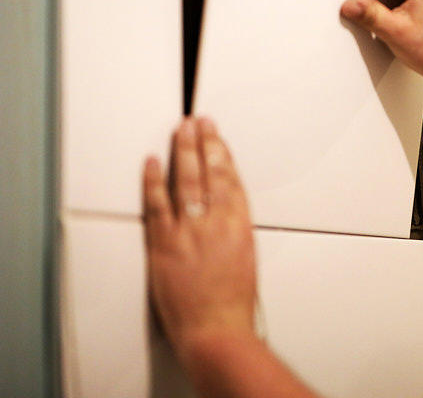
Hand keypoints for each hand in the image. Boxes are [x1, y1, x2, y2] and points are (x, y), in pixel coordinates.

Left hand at [143, 117, 256, 358]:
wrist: (215, 328)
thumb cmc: (232, 302)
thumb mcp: (245, 256)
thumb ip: (233, 229)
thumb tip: (224, 214)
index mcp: (239, 224)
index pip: (230, 178)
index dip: (223, 153)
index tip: (218, 136)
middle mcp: (215, 221)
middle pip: (208, 171)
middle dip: (203, 142)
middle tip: (198, 121)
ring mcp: (188, 230)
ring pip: (184, 180)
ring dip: (182, 151)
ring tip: (180, 130)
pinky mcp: (163, 243)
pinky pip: (156, 204)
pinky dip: (152, 181)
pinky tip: (150, 162)